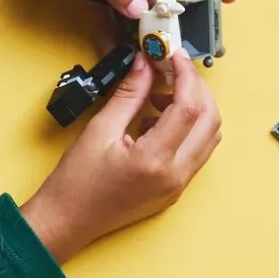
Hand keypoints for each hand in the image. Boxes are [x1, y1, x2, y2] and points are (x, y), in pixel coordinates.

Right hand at [20, 50, 221, 263]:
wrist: (68, 221)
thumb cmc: (76, 184)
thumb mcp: (100, 130)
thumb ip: (129, 94)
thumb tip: (145, 65)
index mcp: (155, 161)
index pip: (188, 108)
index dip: (185, 75)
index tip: (173, 56)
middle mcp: (175, 176)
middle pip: (210, 121)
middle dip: (197, 89)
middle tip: (173, 70)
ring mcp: (178, 186)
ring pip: (208, 137)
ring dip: (194, 110)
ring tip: (161, 96)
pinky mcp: (175, 189)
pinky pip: (195, 152)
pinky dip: (186, 129)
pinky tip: (156, 121)